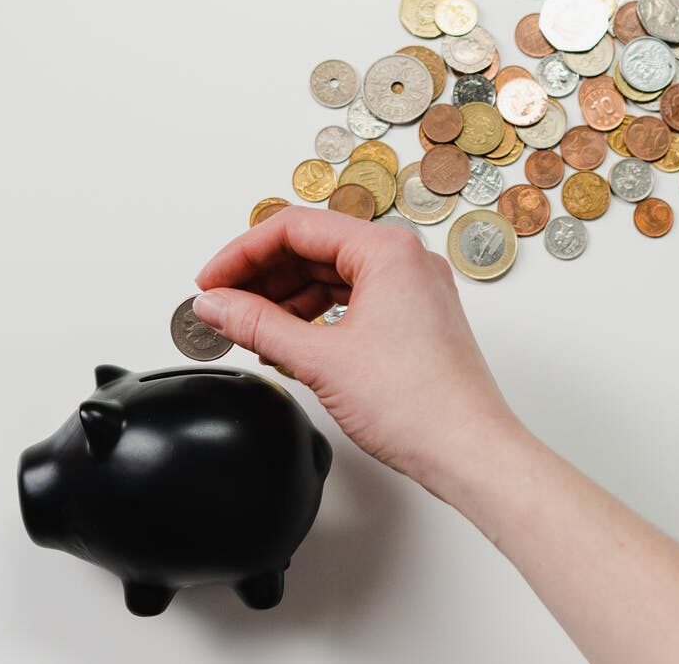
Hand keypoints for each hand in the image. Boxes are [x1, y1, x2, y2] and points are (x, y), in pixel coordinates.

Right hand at [191, 207, 521, 489]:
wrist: (468, 451)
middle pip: (314, 248)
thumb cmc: (419, 405)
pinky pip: (353, 300)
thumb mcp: (319, 359)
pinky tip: (287, 341)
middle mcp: (407, 261)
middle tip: (221, 306)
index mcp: (389, 250)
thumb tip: (216, 305)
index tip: (210, 283)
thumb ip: (257, 324)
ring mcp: (414, 290)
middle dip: (261, 277)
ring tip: (248, 328)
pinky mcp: (415, 320)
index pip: (296, 228)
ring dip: (285, 299)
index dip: (241, 254)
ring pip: (332, 275)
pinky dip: (315, 316)